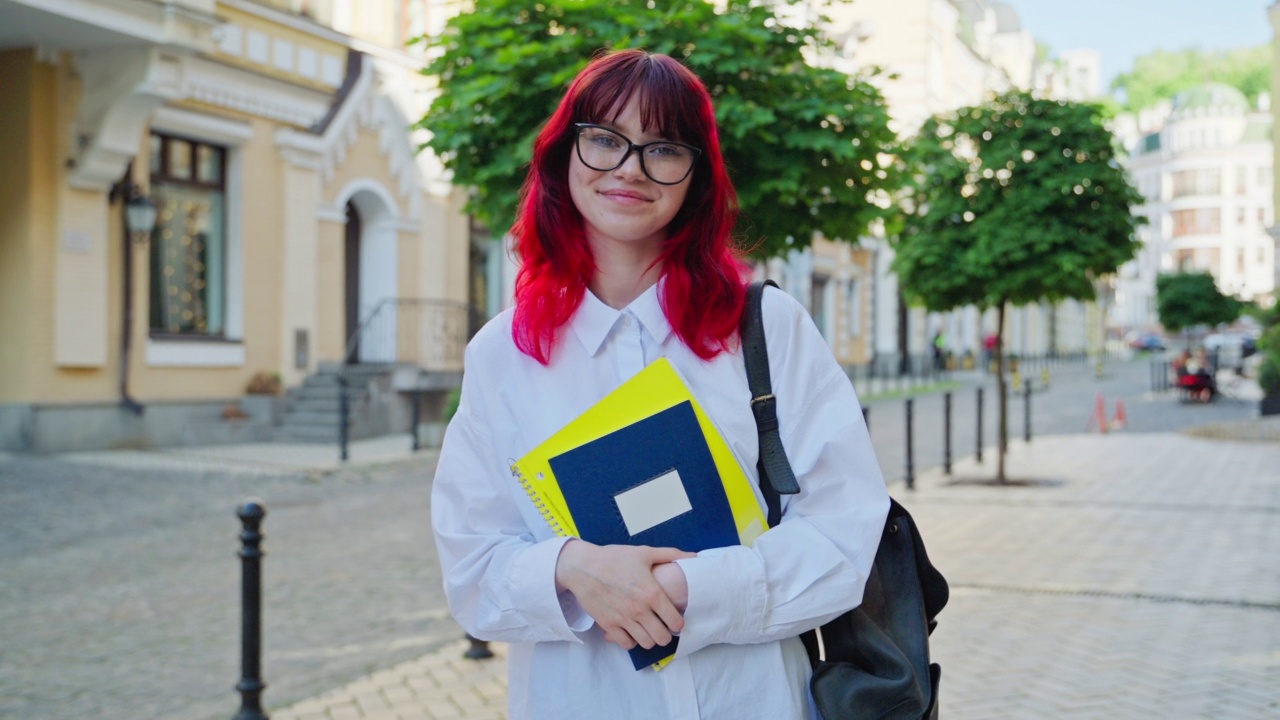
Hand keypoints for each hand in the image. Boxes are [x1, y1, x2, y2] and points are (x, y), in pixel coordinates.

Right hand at [555, 540, 693, 650]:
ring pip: (646, 643)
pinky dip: (632, 640)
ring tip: (649, 630)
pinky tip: (632, 630)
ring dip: (650, 638)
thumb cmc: (614, 558)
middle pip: (662, 638)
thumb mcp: (644, 553)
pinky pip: (626, 644)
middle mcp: (639, 610)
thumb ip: (670, 555)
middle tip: (663, 627)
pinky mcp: (608, 625)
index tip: (675, 620)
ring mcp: (623, 619)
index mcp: (651, 593)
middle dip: (666, 634)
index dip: (678, 623)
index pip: (674, 621)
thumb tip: (693, 556)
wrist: (583, 566)